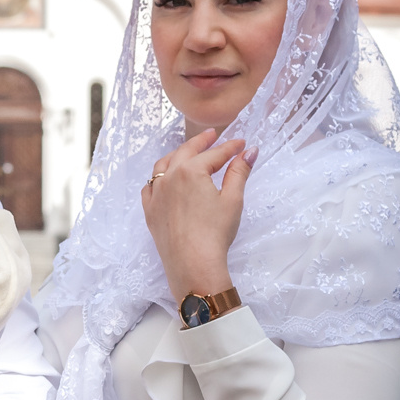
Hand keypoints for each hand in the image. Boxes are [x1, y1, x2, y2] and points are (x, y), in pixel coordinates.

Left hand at [141, 128, 250, 300]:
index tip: (242, 143)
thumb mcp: (232, 200)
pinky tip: (165, 179)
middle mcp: (169, 177)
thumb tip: (249, 151)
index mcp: (191, 171)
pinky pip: (150, 186)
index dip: (230, 147)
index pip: (215, 154)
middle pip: (186, 152)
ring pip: (164, 165)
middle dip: (201, 142)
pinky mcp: (150, 211)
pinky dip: (159, 177)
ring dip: (177, 154)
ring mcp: (156, 194)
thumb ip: (239, 172)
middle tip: (213, 135)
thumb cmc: (215, 233)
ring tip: (188, 151)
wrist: (192, 264)